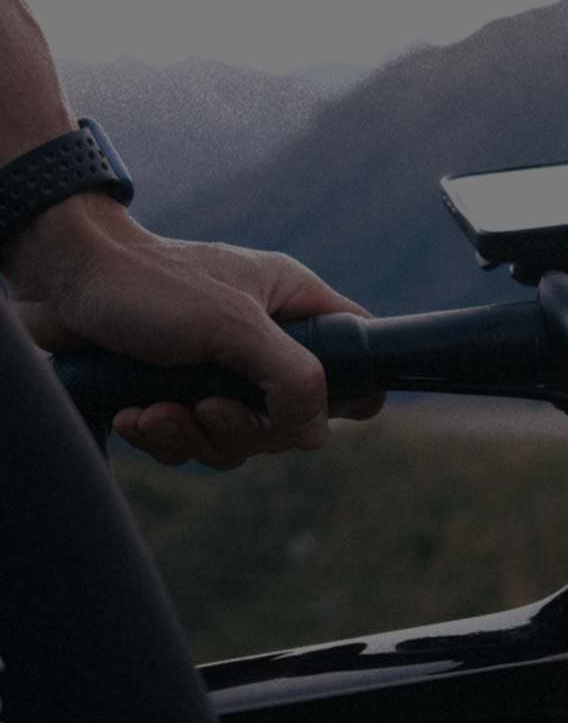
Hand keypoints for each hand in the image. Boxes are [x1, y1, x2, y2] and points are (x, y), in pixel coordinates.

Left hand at [4, 194, 385, 468]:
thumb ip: (295, 378)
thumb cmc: (147, 283)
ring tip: (156, 412)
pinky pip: (192, 441)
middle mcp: (264, 340)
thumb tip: (313, 431)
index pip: (358, 353)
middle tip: (209, 408)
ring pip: (241, 438)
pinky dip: (162, 437)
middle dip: (246, 429)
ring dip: (196, 438)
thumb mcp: (235, 326)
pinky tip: (134, 414)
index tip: (310, 407)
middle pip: (294, 417)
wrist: (56, 280)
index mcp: (294, 306)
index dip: (351, 390)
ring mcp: (220, 371)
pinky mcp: (175, 393)